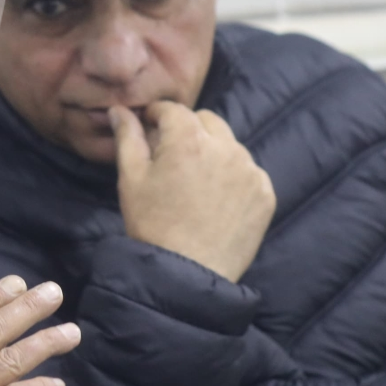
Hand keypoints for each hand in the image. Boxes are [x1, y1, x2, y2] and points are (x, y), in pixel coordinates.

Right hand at [111, 101, 274, 282]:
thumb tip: (120, 110)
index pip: (173, 109)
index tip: (149, 126)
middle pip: (206, 120)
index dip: (157, 115)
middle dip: (187, 129)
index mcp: (188, 139)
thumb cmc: (152, 225)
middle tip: (172, 155)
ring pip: (229, 144)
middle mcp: (225, 147)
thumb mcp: (131, 179)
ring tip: (195, 180)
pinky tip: (216, 198)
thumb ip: (127, 138)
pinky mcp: (265, 193)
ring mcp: (250, 170)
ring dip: (212, 151)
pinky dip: (233, 175)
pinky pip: (248, 171)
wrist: (186, 275)